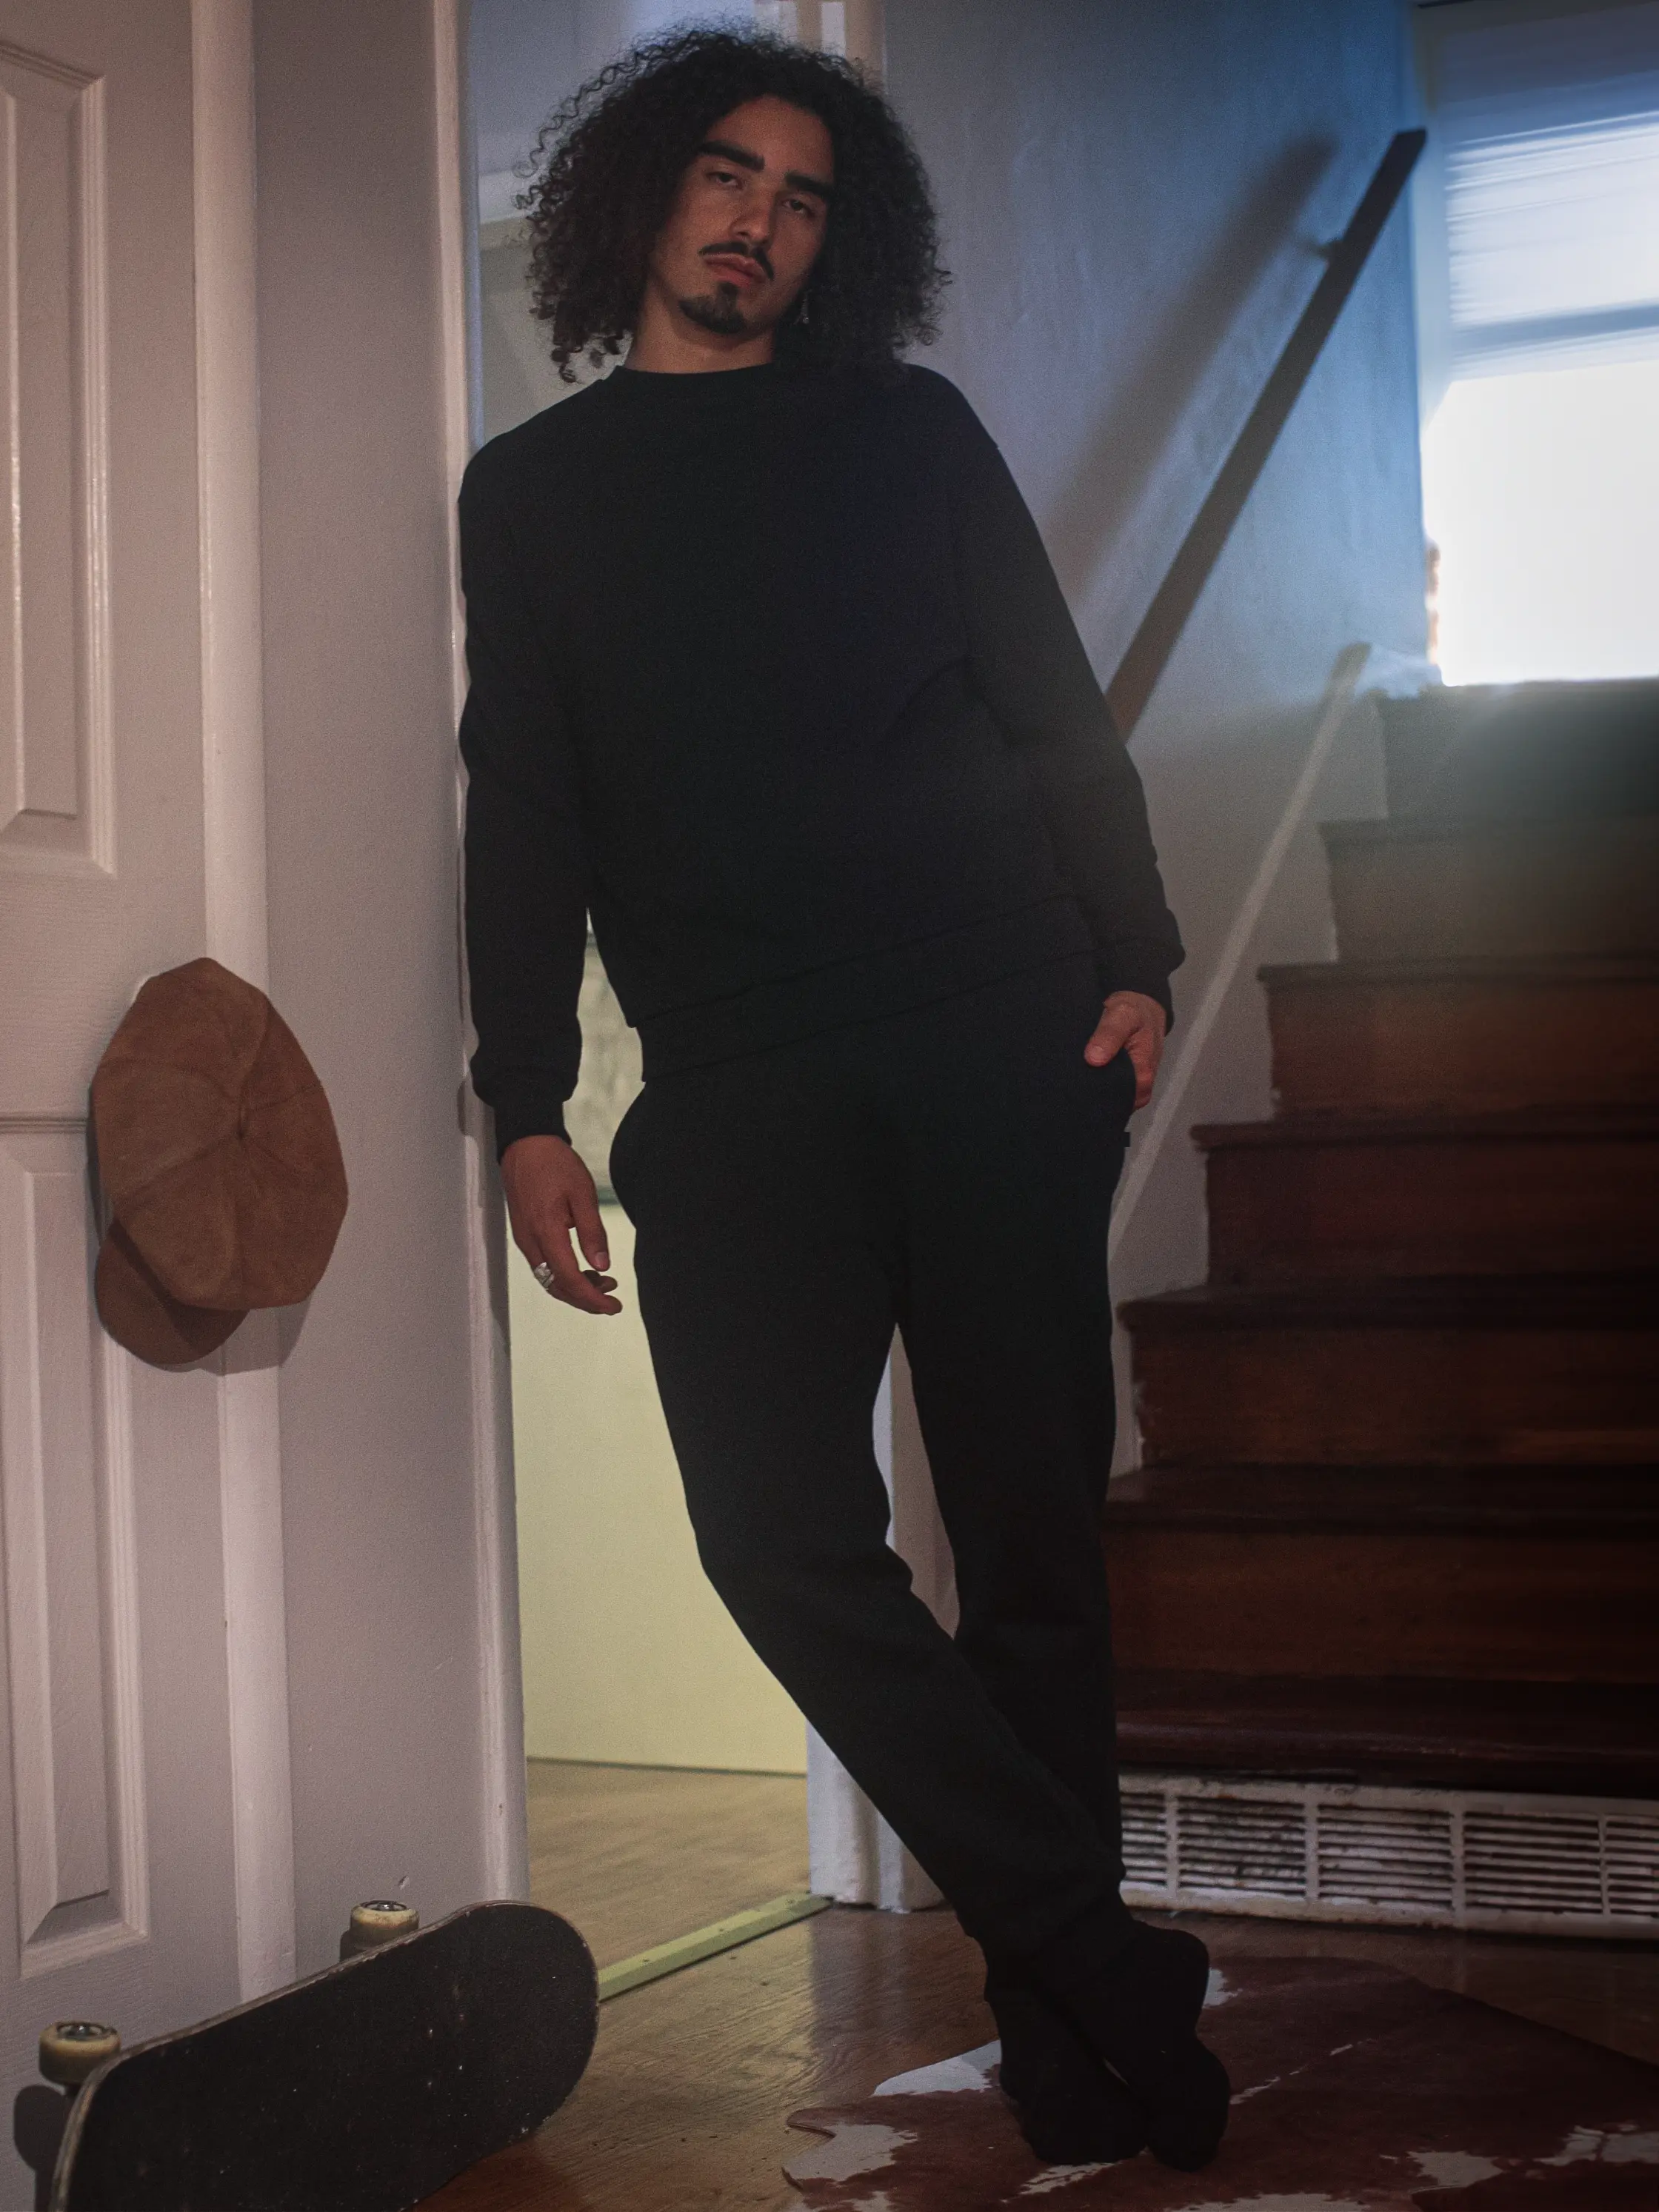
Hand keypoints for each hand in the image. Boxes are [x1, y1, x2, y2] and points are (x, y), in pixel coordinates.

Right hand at [501, 1134, 621, 1314]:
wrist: (525, 1145)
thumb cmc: (555, 1164)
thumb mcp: (583, 1194)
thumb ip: (592, 1232)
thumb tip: (601, 1266)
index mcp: (546, 1232)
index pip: (569, 1279)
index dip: (592, 1298)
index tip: (613, 1306)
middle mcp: (531, 1242)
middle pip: (556, 1286)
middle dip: (585, 1299)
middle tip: (612, 1301)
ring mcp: (524, 1240)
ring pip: (548, 1279)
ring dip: (575, 1288)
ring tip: (604, 1283)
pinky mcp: (524, 1234)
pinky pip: (543, 1266)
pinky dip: (563, 1275)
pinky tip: (583, 1268)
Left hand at [1083, 990, 1166, 1109]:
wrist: (1141, 1006)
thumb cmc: (1134, 1011)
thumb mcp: (1122, 1015)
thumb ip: (1109, 1035)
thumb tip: (1093, 1059)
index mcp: (1143, 1077)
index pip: (1117, 1100)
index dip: (1095, 1094)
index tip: (1075, 1087)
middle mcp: (1140, 1087)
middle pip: (1113, 1101)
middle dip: (1092, 1095)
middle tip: (1069, 1083)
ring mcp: (1132, 1085)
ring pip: (1110, 1096)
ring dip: (1093, 1089)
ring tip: (1072, 1080)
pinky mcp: (1125, 1080)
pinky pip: (1108, 1088)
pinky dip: (1096, 1083)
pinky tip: (1082, 1077)